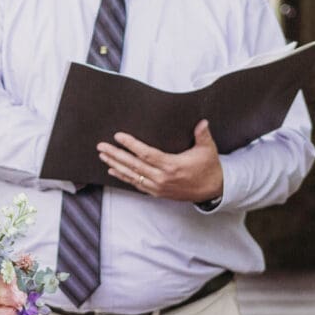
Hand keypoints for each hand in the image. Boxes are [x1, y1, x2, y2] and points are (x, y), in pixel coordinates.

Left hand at [97, 119, 223, 201]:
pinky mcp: (158, 192)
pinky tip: (113, 170)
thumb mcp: (208, 149)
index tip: (118, 136)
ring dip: (116, 165)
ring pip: (132, 176)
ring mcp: (158, 187)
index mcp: (172, 166)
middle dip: (116, 155)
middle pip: (134, 165)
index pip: (146, 154)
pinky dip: (124, 177)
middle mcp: (162, 178)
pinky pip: (137, 184)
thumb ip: (203, 134)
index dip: (131, 145)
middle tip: (101, 146)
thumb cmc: (209, 167)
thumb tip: (202, 121)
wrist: (213, 190)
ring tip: (103, 156)